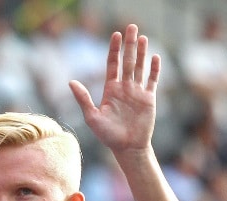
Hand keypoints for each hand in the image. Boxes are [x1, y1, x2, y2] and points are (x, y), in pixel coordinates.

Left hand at [68, 24, 158, 154]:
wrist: (127, 148)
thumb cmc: (108, 136)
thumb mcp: (92, 117)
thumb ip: (83, 99)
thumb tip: (70, 82)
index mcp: (111, 89)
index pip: (112, 64)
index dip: (114, 50)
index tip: (115, 35)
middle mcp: (124, 88)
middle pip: (127, 61)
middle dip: (129, 44)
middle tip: (131, 26)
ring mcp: (137, 92)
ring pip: (140, 67)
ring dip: (142, 52)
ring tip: (142, 37)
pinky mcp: (149, 99)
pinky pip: (152, 81)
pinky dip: (154, 70)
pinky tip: (155, 57)